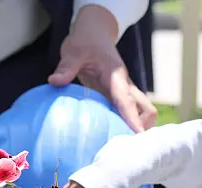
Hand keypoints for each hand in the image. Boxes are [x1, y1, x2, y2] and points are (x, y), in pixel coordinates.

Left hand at [48, 5, 156, 132]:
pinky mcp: (119, 96)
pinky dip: (126, 124)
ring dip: (136, 127)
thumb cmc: (86, 40)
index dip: (133, 120)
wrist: (95, 32)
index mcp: (117, 78)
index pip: (127, 101)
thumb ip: (66, 67)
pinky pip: (129, 113)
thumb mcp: (73, 51)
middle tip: (125, 141)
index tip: (137, 137)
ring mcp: (125, 93)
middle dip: (142, 127)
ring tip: (118, 141)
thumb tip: (54, 82)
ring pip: (142, 113)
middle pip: (147, 111)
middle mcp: (126, 87)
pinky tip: (112, 133)